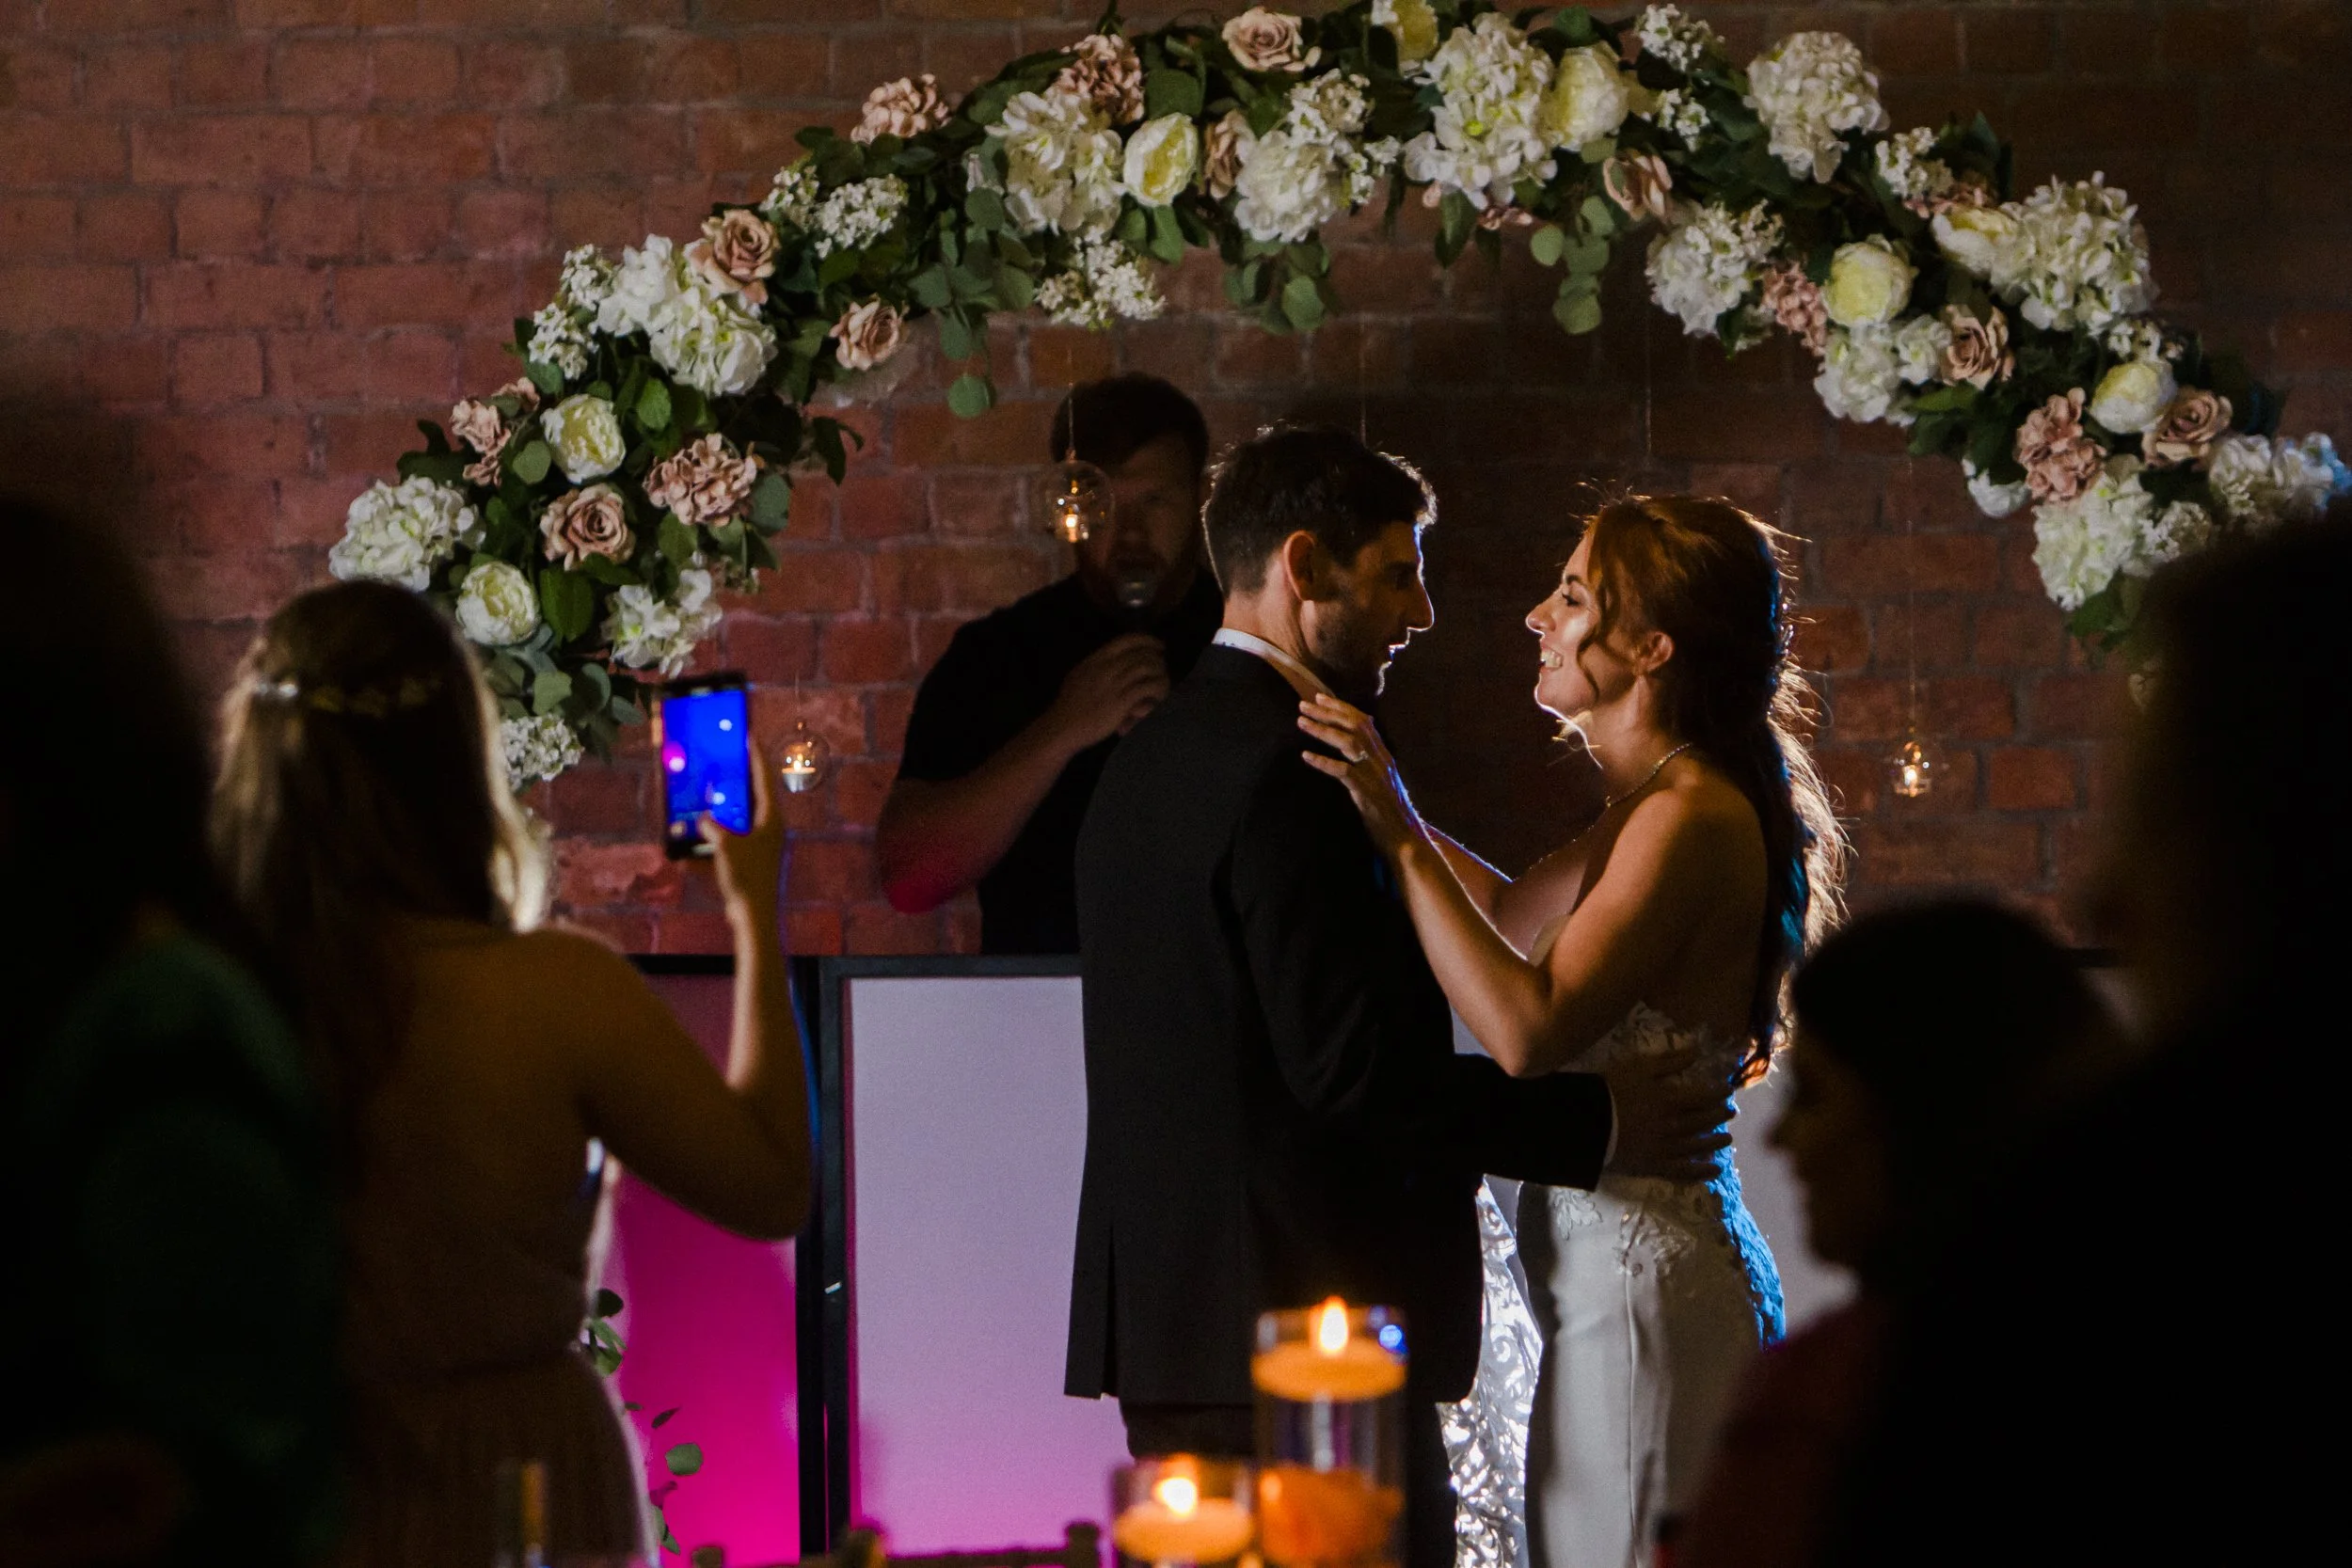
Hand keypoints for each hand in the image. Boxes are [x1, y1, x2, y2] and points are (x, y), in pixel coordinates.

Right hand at [702, 735, 784, 920]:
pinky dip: (708, 853)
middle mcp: (768, 829)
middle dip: (730, 788)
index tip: (748, 736)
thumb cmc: (746, 877)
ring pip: (733, 826)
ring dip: (713, 824)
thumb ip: (712, 826)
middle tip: (716, 770)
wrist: (753, 917)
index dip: (755, 756)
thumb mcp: (725, 845)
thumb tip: (701, 820)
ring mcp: (759, 847)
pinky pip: (725, 851)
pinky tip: (685, 860)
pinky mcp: (748, 865)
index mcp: (770, 818)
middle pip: (747, 800)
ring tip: (693, 814)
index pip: (763, 778)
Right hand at [1046, 634, 1169, 750]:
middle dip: (1156, 658)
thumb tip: (1110, 661)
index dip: (1146, 640)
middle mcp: (1107, 668)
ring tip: (1163, 680)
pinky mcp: (1122, 701)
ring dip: (1159, 673)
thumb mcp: (1078, 676)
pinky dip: (1158, 689)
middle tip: (1163, 666)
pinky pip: (1147, 688)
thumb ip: (1095, 667)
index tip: (1158, 645)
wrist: (1063, 726)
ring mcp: (1115, 684)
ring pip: (1147, 668)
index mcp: (1096, 659)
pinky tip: (1160, 694)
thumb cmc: (1068, 705)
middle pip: (1140, 654)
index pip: (1125, 640)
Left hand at [1297, 692, 1423, 857]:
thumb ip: (1370, 762)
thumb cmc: (1389, 812)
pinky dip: (1323, 761)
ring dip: (1323, 730)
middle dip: (1328, 712)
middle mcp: (1381, 760)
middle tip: (1304, 705)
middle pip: (1355, 726)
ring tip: (1301, 723)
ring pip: (1349, 742)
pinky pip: (1343, 771)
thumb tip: (1357, 746)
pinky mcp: (1367, 793)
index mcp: (1383, 755)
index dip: (1341, 707)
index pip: (1364, 721)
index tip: (1320, 697)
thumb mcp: (1381, 780)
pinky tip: (1306, 756)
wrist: (1406, 839)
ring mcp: (1374, 775)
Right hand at [1602, 1045, 1736, 1182]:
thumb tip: (1696, 1051)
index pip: (1702, 1096)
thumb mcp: (1638, 1068)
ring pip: (1698, 1146)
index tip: (1727, 1090)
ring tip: (1727, 1139)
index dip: (1718, 1093)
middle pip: (1702, 1121)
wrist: (1585, 1124)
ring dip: (1715, 1142)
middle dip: (1719, 1116)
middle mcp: (1673, 1126)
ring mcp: (1665, 1149)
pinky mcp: (1654, 1166)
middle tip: (1730, 1113)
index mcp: (1669, 1100)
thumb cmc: (1610, 1091)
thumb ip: (1668, 1061)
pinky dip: (1700, 1171)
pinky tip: (1713, 1170)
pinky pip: (1683, 1171)